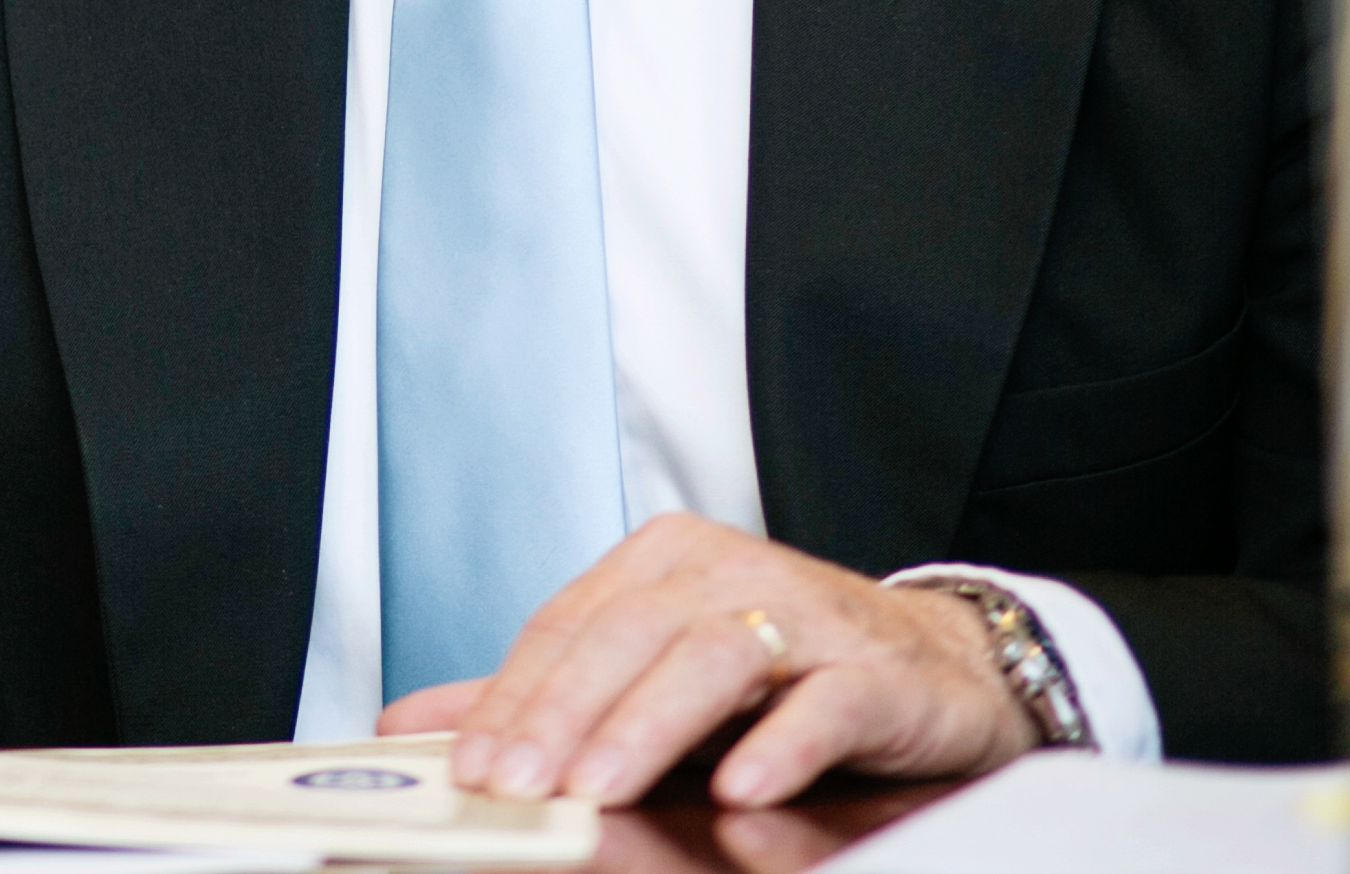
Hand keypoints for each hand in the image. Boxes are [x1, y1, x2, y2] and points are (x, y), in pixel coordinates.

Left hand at [372, 514, 1038, 807]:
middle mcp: (725, 571)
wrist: (936, 667)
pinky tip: (743, 787)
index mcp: (659, 562)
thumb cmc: (780, 675)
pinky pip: (823, 701)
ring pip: (711, 657)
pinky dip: (779, 743)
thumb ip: (541, 697)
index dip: (512, 697)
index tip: (470, 764)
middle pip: (627, 635)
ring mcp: (804, 614)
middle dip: (563, 715)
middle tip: (520, 784)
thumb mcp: (650, 681)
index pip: (565, 626)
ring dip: (648, 727)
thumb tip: (414, 718)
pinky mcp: (876, 668)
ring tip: (599, 788)